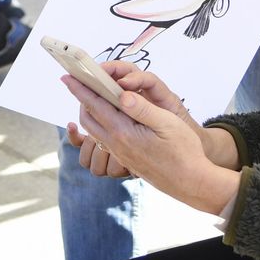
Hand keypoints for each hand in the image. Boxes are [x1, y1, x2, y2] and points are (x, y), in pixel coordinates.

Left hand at [61, 69, 239, 213]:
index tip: (68, 76)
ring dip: (90, 111)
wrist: (191, 183)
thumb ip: (142, 108)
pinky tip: (110, 116)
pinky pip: (105, 138)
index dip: (80, 89)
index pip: (95, 105)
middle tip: (79, 82)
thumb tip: (121, 93)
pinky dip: (100, 123)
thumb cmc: (183, 151)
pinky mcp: (126, 159)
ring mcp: (120, 154)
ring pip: (95, 130)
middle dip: (81, 98)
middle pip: (88, 118)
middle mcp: (116, 145)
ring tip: (93, 95)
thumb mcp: (166, 123)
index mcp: (124, 133)